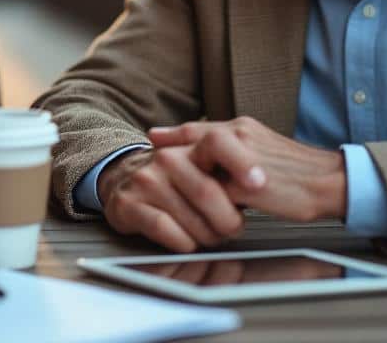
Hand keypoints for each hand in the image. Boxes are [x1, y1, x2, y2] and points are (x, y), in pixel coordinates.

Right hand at [96, 146, 249, 252]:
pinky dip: (184, 242)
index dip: (242, 162)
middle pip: (209, 192)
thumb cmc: (173, 180)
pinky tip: (188, 242)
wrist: (120, 180)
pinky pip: (166, 229)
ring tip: (211, 236)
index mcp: (190, 147)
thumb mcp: (200, 167)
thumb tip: (265, 183)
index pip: (218, 143)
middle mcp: (167, 159)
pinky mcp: (129, 204)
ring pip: (191, 218)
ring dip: (208, 236)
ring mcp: (146, 181)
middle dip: (229, 220)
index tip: (260, 182)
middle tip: (234, 229)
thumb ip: (228, 170)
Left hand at [148, 117, 346, 222]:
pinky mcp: (246, 184)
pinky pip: (213, 193)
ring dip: (188, 179)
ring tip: (177, 190)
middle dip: (170, 153)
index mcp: (244, 128)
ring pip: (198, 163)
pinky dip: (204, 203)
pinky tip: (200, 211)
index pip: (200, 128)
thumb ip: (237, 153)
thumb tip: (216, 163)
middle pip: (192, 141)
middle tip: (151, 161)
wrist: (330, 182)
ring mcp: (241, 158)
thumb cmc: (300, 173)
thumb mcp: (264, 152)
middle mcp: (240, 135)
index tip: (154, 137)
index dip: (174, 133)